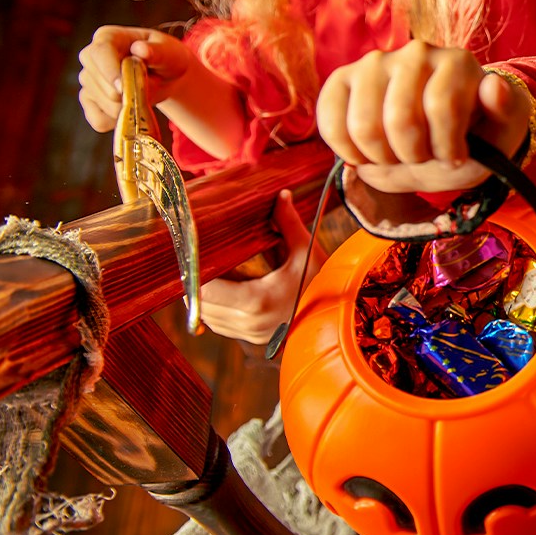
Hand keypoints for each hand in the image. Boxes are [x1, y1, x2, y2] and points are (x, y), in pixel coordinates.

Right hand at [76, 26, 198, 132]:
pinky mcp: (89, 101)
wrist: (167, 76)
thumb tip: (140, 49)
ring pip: (102, 104)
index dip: (110, 72)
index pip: (99, 53)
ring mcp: (87, 80)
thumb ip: (157, 51)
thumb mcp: (169, 51)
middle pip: (99, 83)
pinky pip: (99, 121)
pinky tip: (131, 109)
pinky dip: (118, 121)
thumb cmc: (167, 58)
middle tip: (148, 86)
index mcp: (107, 37)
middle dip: (127, 93)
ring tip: (142, 93)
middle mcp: (90, 57)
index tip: (123, 87)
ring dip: (128, 106)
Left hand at [200, 190, 324, 344]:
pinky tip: (225, 289)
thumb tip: (280, 195)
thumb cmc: (326, 285)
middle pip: (201, 304)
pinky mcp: (254, 339)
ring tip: (210, 273)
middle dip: (197, 283)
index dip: (194, 272)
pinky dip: (216, 309)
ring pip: (208, 317)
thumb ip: (288, 223)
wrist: (342, 319)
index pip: (205, 289)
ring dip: (205, 297)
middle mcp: (248, 322)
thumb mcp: (308, 251)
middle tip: (197, 260)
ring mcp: (250, 334)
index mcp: (256, 300)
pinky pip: (221, 325)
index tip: (192, 253)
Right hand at [316, 41, 530, 192]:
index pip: (442, 106)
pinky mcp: (342, 79)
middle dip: (414, 156)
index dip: (446, 147)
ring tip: (399, 155)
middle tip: (424, 157)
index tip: (455, 157)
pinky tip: (368, 155)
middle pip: (400, 120)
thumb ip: (504, 112)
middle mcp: (414, 53)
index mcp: (457, 62)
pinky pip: (330, 121)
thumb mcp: (499, 133)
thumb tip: (494, 85)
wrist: (439, 135)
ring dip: (383, 158)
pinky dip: (348, 151)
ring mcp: (374, 63)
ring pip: (364, 126)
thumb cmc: (472, 135)